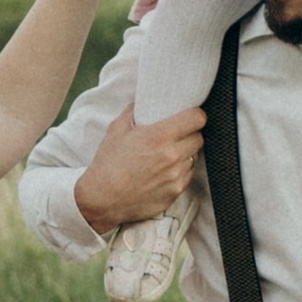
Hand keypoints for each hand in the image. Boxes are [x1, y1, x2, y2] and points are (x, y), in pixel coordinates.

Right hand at [73, 98, 205, 234]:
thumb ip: (133, 111)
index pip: (196, 119)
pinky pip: (188, 175)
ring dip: (186, 153)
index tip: (191, 116)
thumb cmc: (108, 164)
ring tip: (169, 154)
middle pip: (199, 138)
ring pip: (194, 157)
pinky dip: (181, 171)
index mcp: (159, 136)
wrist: (102, 199)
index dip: (196, 115)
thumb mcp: (116, 130)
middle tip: (178, 134)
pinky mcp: (176, 192)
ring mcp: (176, 175)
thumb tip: (143, 101)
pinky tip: (165, 170)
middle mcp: (172, 155)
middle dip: (190, 134)